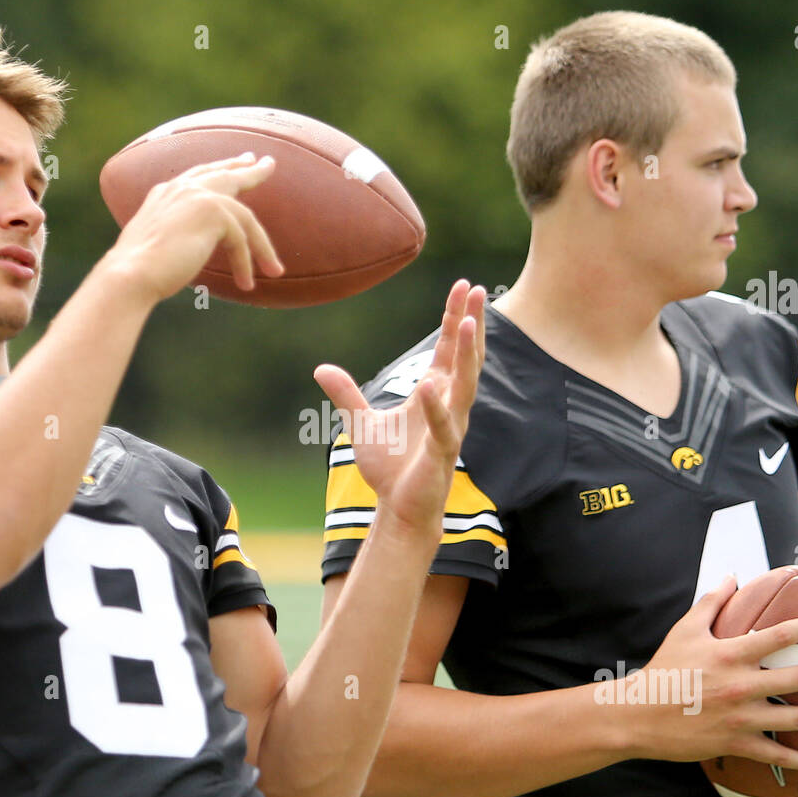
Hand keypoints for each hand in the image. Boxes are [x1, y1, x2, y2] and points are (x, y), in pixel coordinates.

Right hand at [102, 152, 284, 302]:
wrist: (131, 273)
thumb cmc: (139, 271)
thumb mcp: (158, 244)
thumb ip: (177, 233)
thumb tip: (192, 245)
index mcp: (166, 192)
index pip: (200, 175)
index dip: (223, 168)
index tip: (242, 162)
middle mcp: (182, 188)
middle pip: (225, 175)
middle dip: (250, 171)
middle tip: (268, 164)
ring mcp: (197, 196)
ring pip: (244, 217)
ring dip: (262, 248)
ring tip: (275, 270)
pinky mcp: (213, 212)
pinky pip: (241, 239)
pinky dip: (245, 265)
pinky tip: (246, 284)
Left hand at [313, 279, 485, 534]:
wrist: (399, 509)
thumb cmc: (390, 469)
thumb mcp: (362, 423)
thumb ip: (346, 394)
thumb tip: (321, 368)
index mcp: (435, 394)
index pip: (448, 349)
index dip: (454, 318)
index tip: (462, 286)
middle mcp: (449, 406)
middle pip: (465, 358)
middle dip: (471, 324)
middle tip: (476, 291)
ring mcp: (450, 428)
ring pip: (464, 385)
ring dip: (468, 355)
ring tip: (468, 324)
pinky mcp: (442, 453)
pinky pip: (443, 426)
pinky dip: (436, 407)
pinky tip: (430, 385)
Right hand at [635, 575, 797, 771]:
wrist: (639, 714)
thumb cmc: (663, 669)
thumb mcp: (684, 631)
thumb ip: (711, 602)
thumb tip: (732, 576)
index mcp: (730, 654)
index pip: (780, 636)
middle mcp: (741, 684)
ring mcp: (740, 716)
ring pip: (797, 718)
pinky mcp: (736, 742)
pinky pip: (776, 754)